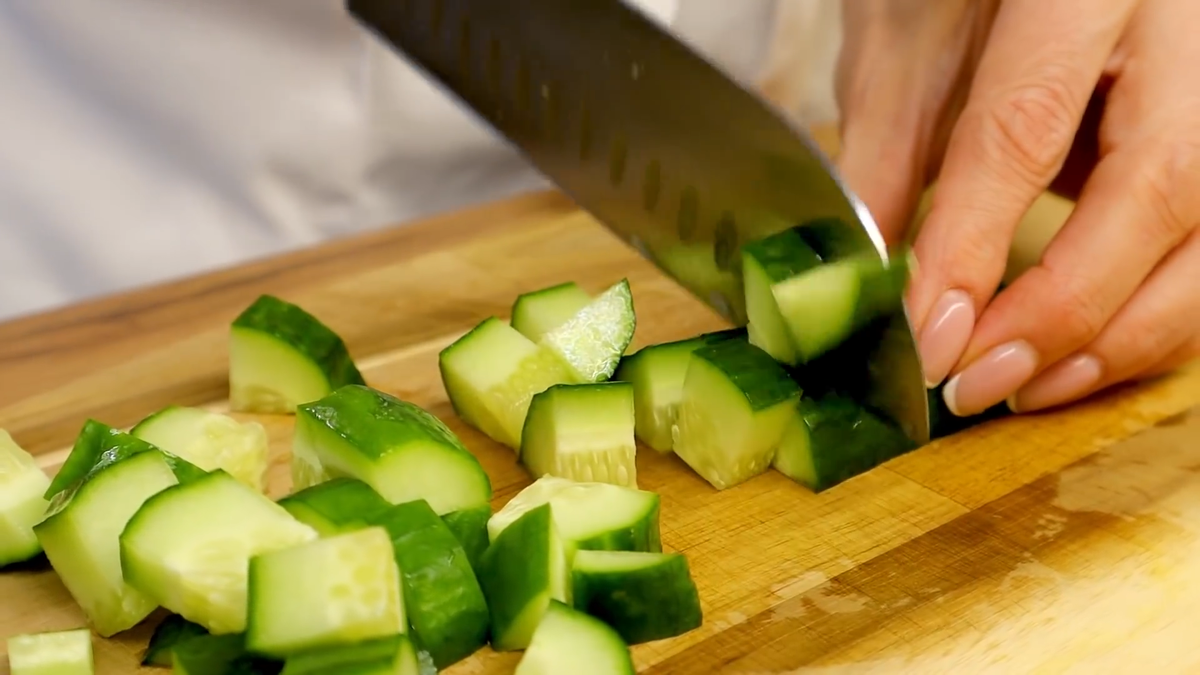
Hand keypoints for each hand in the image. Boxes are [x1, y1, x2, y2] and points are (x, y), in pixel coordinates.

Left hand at [835, 0, 1199, 416]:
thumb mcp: (903, 40)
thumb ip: (886, 155)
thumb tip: (874, 285)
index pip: (1028, 128)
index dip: (973, 245)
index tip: (929, 336)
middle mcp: (1186, 25)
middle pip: (1161, 188)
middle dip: (1065, 310)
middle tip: (977, 382)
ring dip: (1121, 333)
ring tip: (1026, 387)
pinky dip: (1150, 313)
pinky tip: (1080, 356)